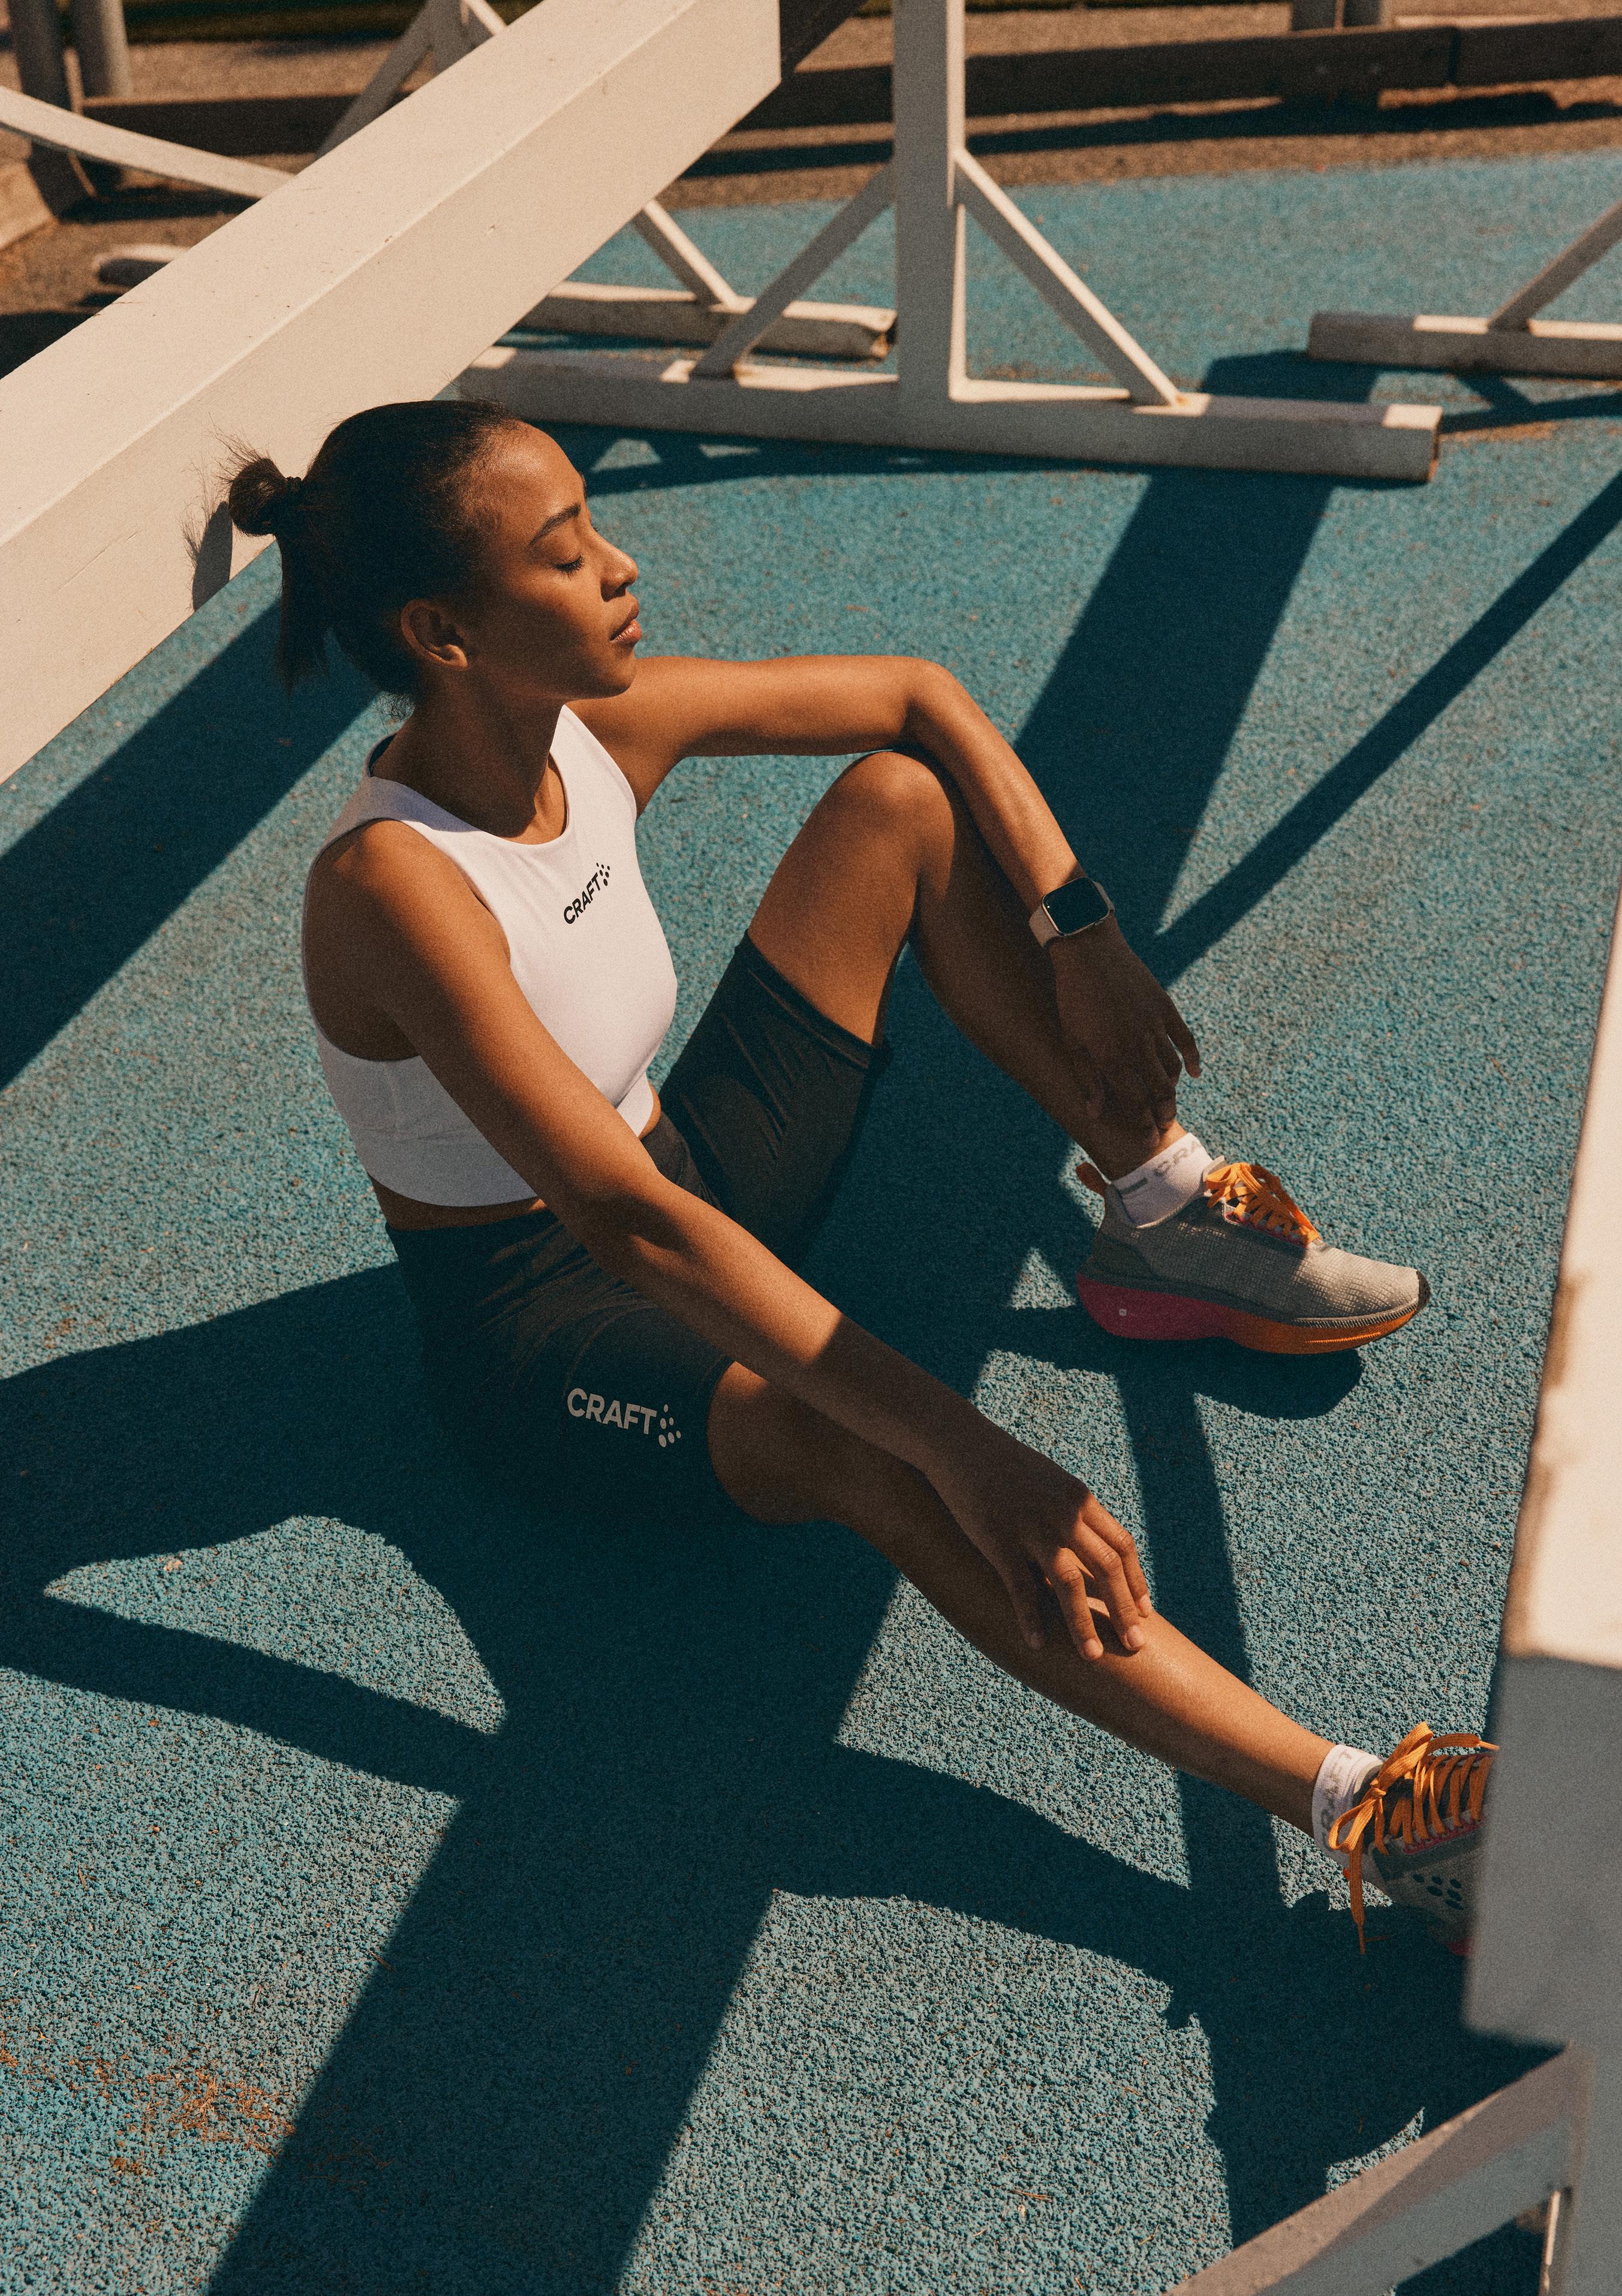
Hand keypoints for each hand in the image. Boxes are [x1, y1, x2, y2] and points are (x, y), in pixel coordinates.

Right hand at [929, 1422, 1152, 1661]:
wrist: (959, 1442)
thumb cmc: (1005, 1465)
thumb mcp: (1052, 1481)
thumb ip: (1075, 1511)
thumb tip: (1094, 1543)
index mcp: (1080, 1499)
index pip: (1122, 1546)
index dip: (1136, 1582)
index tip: (1145, 1612)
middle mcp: (1064, 1513)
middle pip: (1107, 1568)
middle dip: (1124, 1611)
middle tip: (1136, 1646)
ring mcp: (1032, 1527)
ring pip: (1069, 1583)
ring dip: (1083, 1624)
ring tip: (1093, 1657)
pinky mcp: (998, 1539)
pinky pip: (1021, 1587)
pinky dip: (1031, 1618)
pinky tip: (1036, 1643)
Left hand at [1048, 917, 1199, 1137]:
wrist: (1089, 952)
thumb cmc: (1073, 998)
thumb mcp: (1072, 1041)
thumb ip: (1087, 1079)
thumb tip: (1095, 1113)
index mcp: (1112, 1058)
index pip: (1135, 1102)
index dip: (1143, 1124)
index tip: (1147, 1138)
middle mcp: (1137, 1046)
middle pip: (1159, 1091)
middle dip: (1163, 1114)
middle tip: (1164, 1127)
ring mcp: (1155, 1026)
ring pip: (1172, 1069)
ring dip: (1173, 1090)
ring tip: (1169, 1102)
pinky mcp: (1165, 1008)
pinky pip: (1185, 1040)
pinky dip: (1192, 1058)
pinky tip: (1193, 1072)